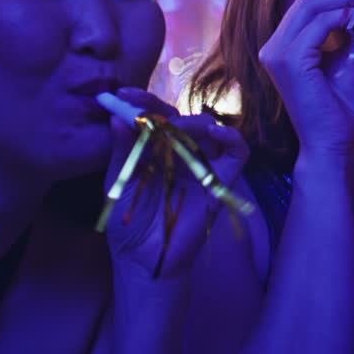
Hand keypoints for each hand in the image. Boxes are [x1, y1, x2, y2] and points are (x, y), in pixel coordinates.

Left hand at [104, 88, 248, 279]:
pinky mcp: (220, 181)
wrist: (144, 258)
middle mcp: (179, 153)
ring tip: (177, 129)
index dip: (141, 102)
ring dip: (194, 122)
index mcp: (153, 151)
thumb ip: (121, 151)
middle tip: (146, 111)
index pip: (153, 117)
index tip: (122, 95)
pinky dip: (233, 139)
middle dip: (162, 109)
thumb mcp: (118, 182)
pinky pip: (237, 153)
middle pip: (180, 118)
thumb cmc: (128, 224)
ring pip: (209, 129)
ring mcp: (201, 166)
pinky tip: (217, 133)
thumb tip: (116, 117)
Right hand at [259, 0, 353, 161]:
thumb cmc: (339, 110)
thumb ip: (352, 31)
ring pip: (311, 6)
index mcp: (282, 45)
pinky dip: (344, 15)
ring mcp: (276, 53)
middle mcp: (273, 46)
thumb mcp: (350, 60)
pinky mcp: (289, 61)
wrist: (333, 144)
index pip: (306, 3)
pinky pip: (318, 25)